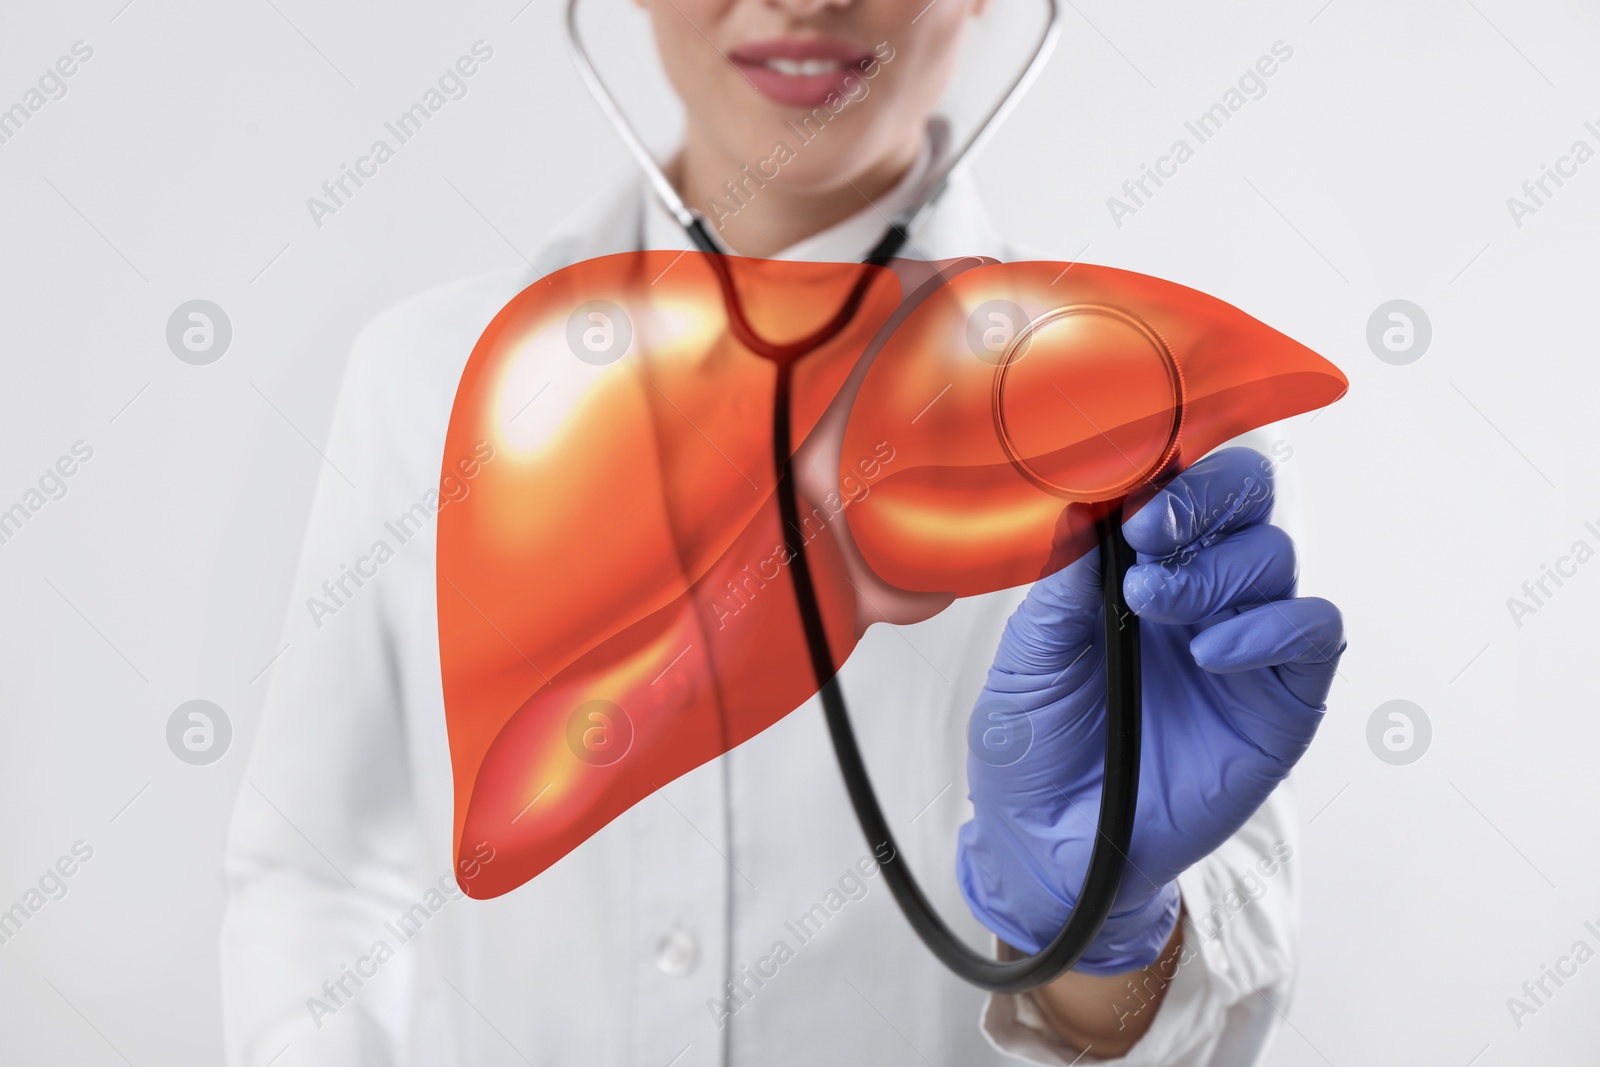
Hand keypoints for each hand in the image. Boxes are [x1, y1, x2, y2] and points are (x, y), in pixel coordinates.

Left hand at [956, 447, 1345, 974]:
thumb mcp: (1028, 656)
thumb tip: (1086, 504)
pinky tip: (1213, 652)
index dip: (1166, 471)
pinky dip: (1272, 626)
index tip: (1127, 491)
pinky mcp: (1280, 699)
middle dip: (1206, 498)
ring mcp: (1242, 640)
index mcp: (1134, 567)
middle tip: (1151, 532)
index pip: (1178, 486)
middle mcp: (1197, 593)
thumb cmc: (1032, 747)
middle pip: (1245, 501)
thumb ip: (1062, 584)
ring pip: (1274, 557)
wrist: (1048, 846)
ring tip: (1153, 607)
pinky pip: (1312, 634)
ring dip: (1218, 569)